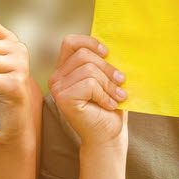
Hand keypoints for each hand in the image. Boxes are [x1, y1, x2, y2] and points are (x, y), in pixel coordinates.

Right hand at [47, 35, 126, 150]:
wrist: (108, 135)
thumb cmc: (108, 107)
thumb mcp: (106, 78)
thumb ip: (102, 61)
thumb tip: (113, 45)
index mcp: (64, 70)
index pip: (70, 43)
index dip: (90, 43)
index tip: (107, 53)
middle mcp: (56, 78)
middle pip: (83, 55)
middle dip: (107, 69)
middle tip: (121, 83)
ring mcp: (57, 88)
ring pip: (88, 69)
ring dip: (108, 84)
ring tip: (117, 97)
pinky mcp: (63, 99)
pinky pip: (89, 84)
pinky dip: (104, 94)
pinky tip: (108, 105)